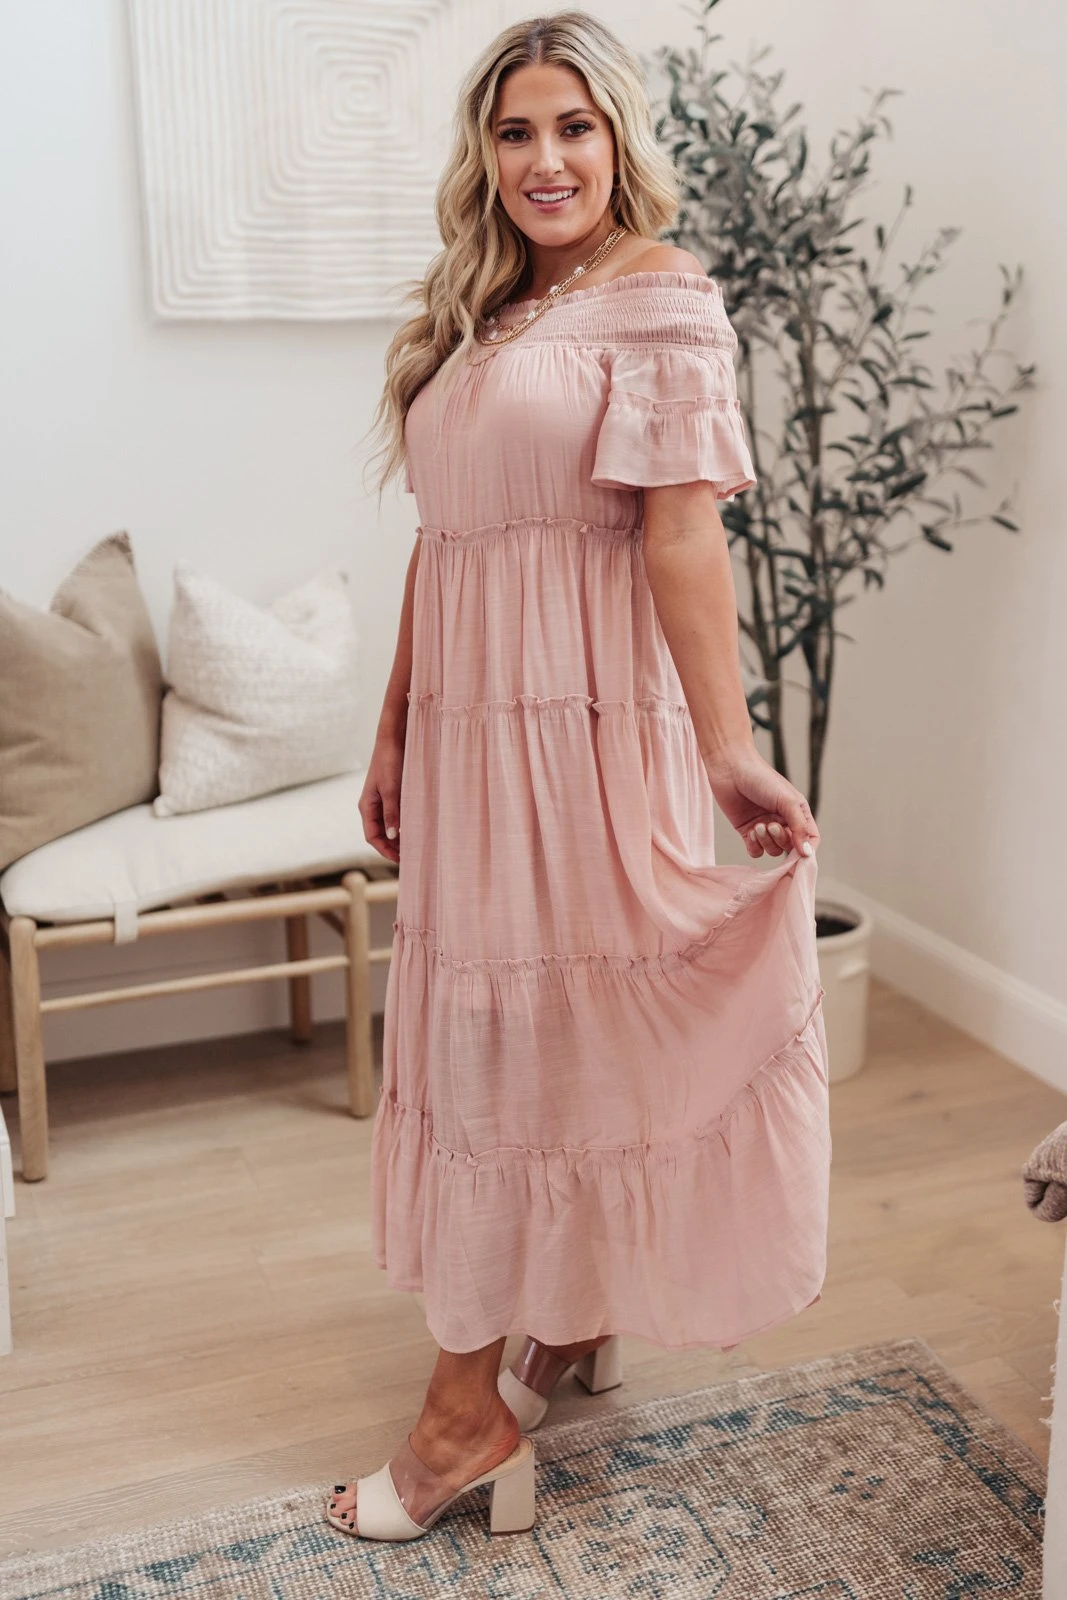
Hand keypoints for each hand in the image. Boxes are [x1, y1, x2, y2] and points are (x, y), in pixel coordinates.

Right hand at [358, 725, 405, 863]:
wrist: (394, 739)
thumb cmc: (390, 761)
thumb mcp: (391, 789)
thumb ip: (391, 812)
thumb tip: (390, 836)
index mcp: (366, 806)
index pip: (372, 836)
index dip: (385, 850)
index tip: (400, 859)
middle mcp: (372, 806)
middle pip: (380, 834)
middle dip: (392, 846)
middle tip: (411, 856)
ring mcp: (382, 800)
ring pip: (388, 826)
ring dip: (399, 836)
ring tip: (415, 844)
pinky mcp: (392, 794)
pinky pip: (395, 815)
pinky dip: (403, 824)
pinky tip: (415, 827)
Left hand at [703, 742, 819, 859]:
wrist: (730, 769)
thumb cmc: (762, 779)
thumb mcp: (787, 801)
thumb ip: (799, 827)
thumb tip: (807, 853)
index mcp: (797, 812)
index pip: (810, 838)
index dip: (808, 849)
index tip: (802, 854)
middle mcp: (782, 821)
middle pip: (790, 847)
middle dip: (782, 840)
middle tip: (772, 825)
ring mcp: (764, 827)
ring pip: (772, 850)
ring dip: (766, 841)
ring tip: (758, 825)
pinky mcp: (746, 831)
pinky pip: (755, 851)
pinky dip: (755, 846)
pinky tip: (750, 831)